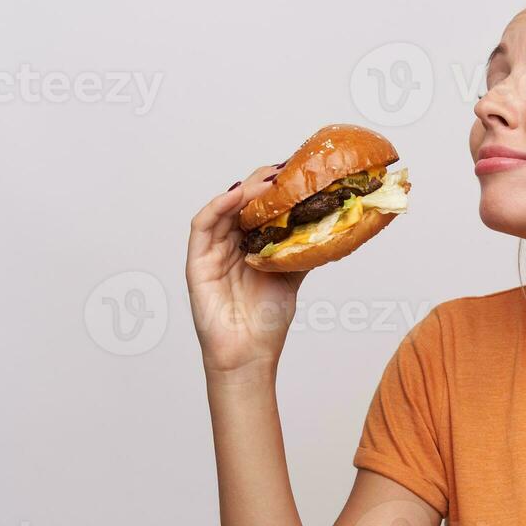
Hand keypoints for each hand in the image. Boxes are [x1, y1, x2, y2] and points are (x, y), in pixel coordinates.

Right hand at [186, 162, 308, 377]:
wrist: (250, 356)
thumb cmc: (266, 322)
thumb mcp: (291, 277)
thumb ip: (301, 251)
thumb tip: (328, 227)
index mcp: (250, 246)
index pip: (260, 208)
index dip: (276, 188)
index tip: (299, 171)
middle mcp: (230, 244)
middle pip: (243, 203)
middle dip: (264, 183)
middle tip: (288, 169)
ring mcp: (212, 251)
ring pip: (225, 209)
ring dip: (246, 190)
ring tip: (269, 180)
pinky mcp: (196, 262)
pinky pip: (203, 226)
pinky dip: (219, 206)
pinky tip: (238, 196)